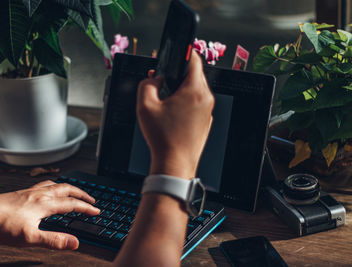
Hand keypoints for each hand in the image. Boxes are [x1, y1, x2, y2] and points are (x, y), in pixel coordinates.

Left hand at [0, 180, 98, 262]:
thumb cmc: (3, 226)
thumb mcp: (31, 238)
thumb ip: (54, 240)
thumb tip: (74, 242)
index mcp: (45, 204)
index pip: (72, 204)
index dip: (86, 207)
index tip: (96, 210)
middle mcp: (40, 194)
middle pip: (67, 189)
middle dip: (81, 194)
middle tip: (91, 199)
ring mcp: (30, 192)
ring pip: (55, 185)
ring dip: (68, 187)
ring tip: (73, 191)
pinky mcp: (21, 192)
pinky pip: (43, 184)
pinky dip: (52, 186)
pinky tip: (46, 190)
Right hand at [137, 50, 213, 178]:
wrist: (175, 163)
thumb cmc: (163, 138)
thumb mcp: (145, 105)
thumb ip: (147, 83)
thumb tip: (154, 78)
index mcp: (194, 91)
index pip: (194, 60)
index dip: (183, 53)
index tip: (176, 54)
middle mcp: (206, 99)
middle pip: (194, 75)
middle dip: (178, 75)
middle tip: (163, 82)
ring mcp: (208, 111)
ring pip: (196, 90)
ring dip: (181, 90)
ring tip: (165, 101)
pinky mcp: (206, 121)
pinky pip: (197, 104)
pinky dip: (187, 103)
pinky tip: (173, 114)